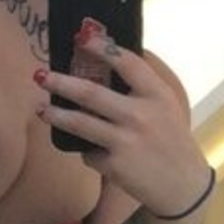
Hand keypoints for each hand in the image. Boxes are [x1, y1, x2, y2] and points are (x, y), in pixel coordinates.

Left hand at [38, 40, 209, 218]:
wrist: (182, 184)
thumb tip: (107, 59)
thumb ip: (143, 87)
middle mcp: (140, 115)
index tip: (81, 38)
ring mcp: (125, 141)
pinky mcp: (114, 165)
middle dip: (61, 82)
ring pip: (79, 123)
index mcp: (156, 95)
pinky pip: (89, 152)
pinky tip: (96, 153)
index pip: (127, 62)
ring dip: (55, 115)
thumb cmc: (171, 140)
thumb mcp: (166, 106)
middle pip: (90, 93)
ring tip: (40, 109)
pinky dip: (88, 150)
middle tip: (40, 75)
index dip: (101, 47)